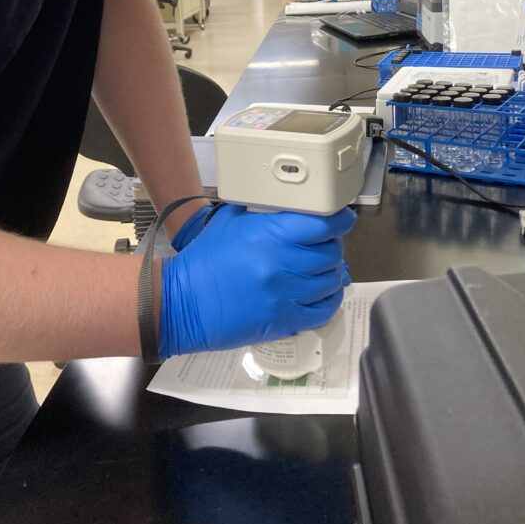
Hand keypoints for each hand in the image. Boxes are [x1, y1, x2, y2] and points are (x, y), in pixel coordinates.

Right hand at [158, 204, 355, 358]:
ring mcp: (284, 295)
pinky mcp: (283, 321)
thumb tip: (287, 202)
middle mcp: (282, 263)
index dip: (340, 220)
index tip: (344, 219)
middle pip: (330, 253)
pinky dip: (329, 300)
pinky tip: (324, 294)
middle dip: (334, 246)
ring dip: (333, 273)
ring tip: (326, 269)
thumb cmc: (204, 259)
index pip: (322, 223)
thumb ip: (261, 210)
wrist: (180, 302)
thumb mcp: (230, 221)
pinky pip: (322, 311)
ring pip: (331, 281)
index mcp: (269, 234)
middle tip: (327, 244)